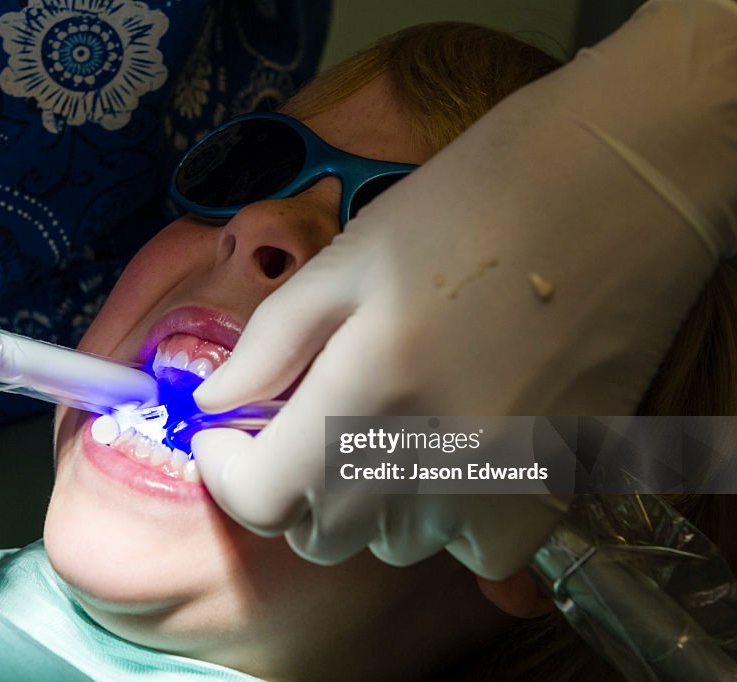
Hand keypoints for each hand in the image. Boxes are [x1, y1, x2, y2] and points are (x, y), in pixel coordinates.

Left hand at [190, 0, 736, 577]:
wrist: (616, 187)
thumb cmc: (469, 202)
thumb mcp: (348, 257)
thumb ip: (270, 343)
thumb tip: (213, 405)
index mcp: (367, 390)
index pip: (261, 498)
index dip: (228, 471)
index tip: (226, 434)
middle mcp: (432, 458)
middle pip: (319, 535)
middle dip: (289, 484)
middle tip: (301, 418)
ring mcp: (500, 485)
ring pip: (390, 543)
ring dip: (365, 499)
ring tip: (386, 422)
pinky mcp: (557, 489)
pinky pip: (471, 550)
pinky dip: (444, 516)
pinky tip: (452, 450)